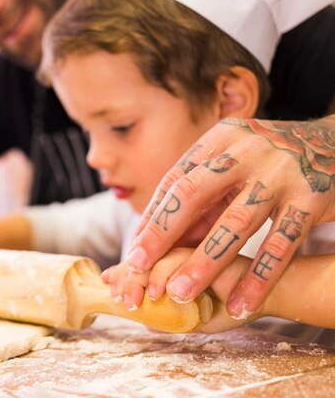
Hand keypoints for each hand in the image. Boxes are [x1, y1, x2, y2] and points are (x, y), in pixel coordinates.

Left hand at [102, 248, 258, 332]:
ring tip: (139, 300)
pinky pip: (183, 258)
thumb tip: (145, 323)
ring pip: (160, 256)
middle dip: (128, 276)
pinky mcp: (213, 246)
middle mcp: (182, 248)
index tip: (109, 285)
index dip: (124, 272)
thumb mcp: (196, 315)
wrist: (269, 294)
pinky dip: (170, 276)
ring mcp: (196, 244)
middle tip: (119, 296)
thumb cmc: (233, 303)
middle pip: (146, 256)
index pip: (143, 263)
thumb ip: (172, 317)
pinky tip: (165, 295)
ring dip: (146, 279)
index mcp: (173, 259)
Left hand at [123, 115, 334, 319]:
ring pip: (234, 224)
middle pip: (192, 195)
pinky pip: (281, 245)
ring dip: (204, 263)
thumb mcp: (233, 166)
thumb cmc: (268, 162)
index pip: (174, 181)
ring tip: (181, 293)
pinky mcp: (311, 197)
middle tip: (138, 270)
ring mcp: (279, 172)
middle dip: (161, 235)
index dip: (152, 219)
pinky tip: (240, 305)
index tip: (133, 253)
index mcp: (219, 139)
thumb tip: (162, 243)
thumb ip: (203, 200)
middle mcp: (245, 150)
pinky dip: (258, 278)